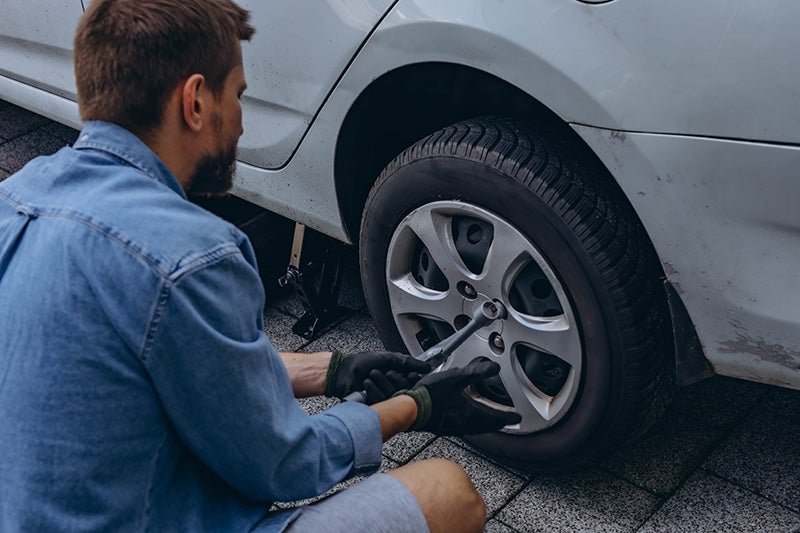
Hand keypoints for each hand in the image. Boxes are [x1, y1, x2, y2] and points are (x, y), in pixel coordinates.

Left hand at [325, 351, 430, 403]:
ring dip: (382, 384)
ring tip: (372, 374)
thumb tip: (427, 367)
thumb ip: (409, 362)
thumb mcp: (390, 358)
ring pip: (393, 398)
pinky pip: (381, 404)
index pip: (413, 385)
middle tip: (387, 373)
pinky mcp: (374, 407)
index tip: (412, 376)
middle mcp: (392, 390)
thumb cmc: (363, 362)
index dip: (413, 381)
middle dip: (396, 380)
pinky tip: (367, 383)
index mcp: (397, 378)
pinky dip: (374, 392)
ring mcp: (384, 399)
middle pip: (405, 392)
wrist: (344, 371)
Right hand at [402, 360, 521, 435]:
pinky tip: (466, 419)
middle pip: (487, 426)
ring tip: (489, 420)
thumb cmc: (430, 394)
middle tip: (506, 420)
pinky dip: (472, 423)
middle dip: (498, 422)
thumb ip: (476, 372)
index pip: (496, 417)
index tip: (516, 417)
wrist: (409, 408)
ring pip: (476, 428)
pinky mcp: (444, 426)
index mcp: (471, 413)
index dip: (508, 416)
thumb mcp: (456, 377)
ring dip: (485, 424)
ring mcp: (454, 427)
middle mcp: (465, 423)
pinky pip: (465, 427)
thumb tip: (494, 368)